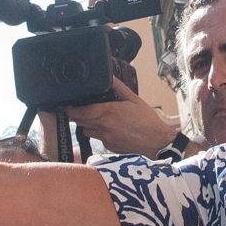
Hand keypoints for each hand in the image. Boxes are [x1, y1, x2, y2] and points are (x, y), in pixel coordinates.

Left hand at [67, 80, 181, 156]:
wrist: (157, 142)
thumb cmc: (148, 121)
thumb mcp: (135, 100)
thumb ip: (119, 88)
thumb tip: (110, 77)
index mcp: (110, 112)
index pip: (82, 112)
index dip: (72, 110)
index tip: (68, 107)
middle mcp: (105, 126)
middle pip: (82, 122)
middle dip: (78, 117)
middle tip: (80, 111)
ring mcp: (106, 138)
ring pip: (88, 131)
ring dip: (88, 125)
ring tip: (96, 120)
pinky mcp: (110, 147)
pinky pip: (98, 139)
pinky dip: (100, 134)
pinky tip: (110, 130)